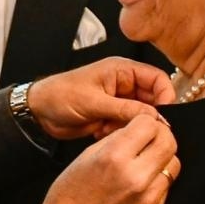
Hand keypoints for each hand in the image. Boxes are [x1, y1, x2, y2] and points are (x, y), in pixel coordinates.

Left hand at [25, 58, 173, 139]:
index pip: (157, 79)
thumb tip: (155, 116)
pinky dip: (119, 132)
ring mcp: (118, 101)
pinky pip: (127, 126)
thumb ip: (126, 109)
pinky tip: (102, 132)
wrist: (38, 112)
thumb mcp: (94, 102)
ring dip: (130, 126)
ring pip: (140, 116)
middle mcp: (123, 84)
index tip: (165, 115)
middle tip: (139, 128)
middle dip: (147, 116)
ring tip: (111, 128)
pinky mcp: (111, 117)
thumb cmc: (60, 95)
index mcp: (121, 70)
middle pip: (152, 100)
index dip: (165, 96)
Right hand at [35, 113, 178, 203]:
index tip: (140, 125)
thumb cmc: (70, 194)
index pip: (149, 124)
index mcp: (114, 156)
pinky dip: (158, 178)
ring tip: (146, 161)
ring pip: (173, 163)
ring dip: (162, 157)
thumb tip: (137, 129)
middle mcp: (135, 175)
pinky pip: (167, 185)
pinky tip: (141, 181)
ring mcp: (148, 196)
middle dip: (160, 135)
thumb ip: (116, 139)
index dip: (145, 121)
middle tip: (149, 138)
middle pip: (168, 141)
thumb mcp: (86, 156)